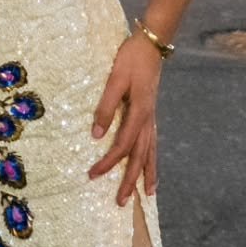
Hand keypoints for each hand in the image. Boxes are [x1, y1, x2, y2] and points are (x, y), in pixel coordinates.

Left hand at [88, 34, 161, 205]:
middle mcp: (148, 120)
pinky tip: (151, 164)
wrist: (151, 44)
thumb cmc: (131, 59)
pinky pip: (153, 142)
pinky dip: (152, 158)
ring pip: (149, 152)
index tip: (93, 175)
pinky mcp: (151, 113)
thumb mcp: (115, 79)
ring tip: (146, 195)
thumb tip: (96, 135)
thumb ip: (106, 106)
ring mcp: (152, 117)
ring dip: (146, 174)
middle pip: (139, 157)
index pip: (121, 146)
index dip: (108, 162)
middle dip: (130, 180)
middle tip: (121, 202)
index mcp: (139, 114)